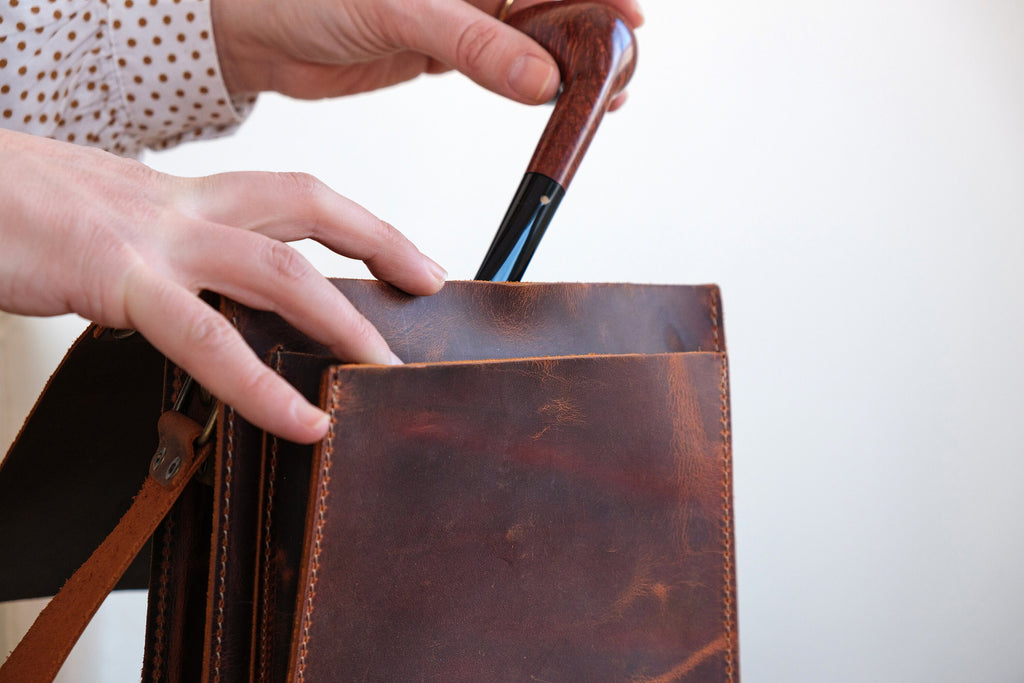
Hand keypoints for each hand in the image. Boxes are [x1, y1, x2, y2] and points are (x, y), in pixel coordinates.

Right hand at [0, 128, 445, 443]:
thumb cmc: (13, 212)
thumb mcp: (106, 225)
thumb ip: (163, 261)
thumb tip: (201, 304)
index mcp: (179, 196)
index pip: (290, 195)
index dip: (356, 221)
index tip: (404, 253)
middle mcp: (178, 205)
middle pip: (304, 204)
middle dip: (378, 240)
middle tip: (429, 280)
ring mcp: (152, 238)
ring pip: (276, 269)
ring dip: (341, 320)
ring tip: (384, 369)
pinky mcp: (115, 276)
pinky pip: (206, 338)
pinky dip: (260, 386)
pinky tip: (300, 421)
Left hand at [211, 0, 642, 104]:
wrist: (254, 32)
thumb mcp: (399, 12)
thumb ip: (473, 42)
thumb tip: (544, 79)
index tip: (631, 20)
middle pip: (547, 1)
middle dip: (591, 31)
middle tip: (625, 67)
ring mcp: (457, 13)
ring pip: (530, 35)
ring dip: (568, 64)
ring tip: (607, 93)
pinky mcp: (440, 49)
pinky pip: (500, 64)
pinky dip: (531, 84)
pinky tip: (558, 99)